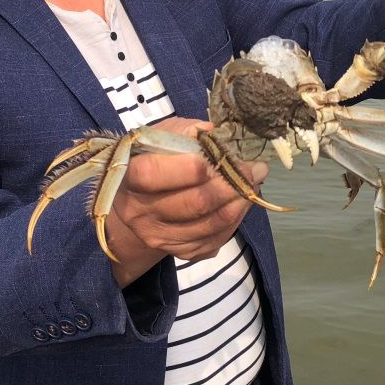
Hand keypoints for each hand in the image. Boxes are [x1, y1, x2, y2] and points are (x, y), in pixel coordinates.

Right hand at [103, 117, 268, 285]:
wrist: (138, 201)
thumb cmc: (153, 158)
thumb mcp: (162, 135)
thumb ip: (185, 132)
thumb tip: (215, 133)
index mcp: (128, 178)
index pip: (154, 175)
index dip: (189, 166)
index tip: (221, 154)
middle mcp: (140, 213)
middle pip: (194, 203)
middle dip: (232, 183)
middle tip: (256, 167)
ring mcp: (161, 237)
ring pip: (212, 223)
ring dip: (241, 201)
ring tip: (255, 181)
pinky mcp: (181, 252)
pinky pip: (217, 238)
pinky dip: (236, 218)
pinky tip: (242, 200)